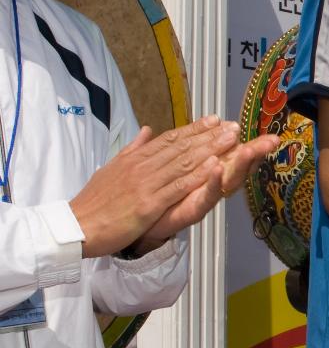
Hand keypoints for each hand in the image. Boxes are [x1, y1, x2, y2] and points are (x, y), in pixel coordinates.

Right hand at [71, 117, 243, 257]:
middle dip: (209, 135)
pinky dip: (197, 175)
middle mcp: (142, 166)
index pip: (169, 139)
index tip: (214, 120)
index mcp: (135, 158)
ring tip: (231, 139)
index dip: (194, 128)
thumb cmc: (94, 202)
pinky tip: (214, 166)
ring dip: (210, 149)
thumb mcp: (111, 168)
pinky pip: (177, 187)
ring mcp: (145, 184)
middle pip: (181, 147)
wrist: (76, 227)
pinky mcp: (148, 204)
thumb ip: (133, 149)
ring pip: (183, 163)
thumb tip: (147, 131)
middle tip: (233, 126)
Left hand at [137, 131, 279, 246]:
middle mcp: (211, 181)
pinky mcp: (195, 209)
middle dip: (255, 151)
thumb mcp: (173, 159)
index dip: (245, 141)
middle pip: (237, 164)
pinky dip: (213, 181)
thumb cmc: (159, 190)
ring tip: (249, 150)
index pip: (231, 151)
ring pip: (227, 179)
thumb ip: (188, 140)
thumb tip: (210, 121)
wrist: (139, 219)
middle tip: (272, 140)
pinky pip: (206, 195)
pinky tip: (218, 167)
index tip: (264, 132)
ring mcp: (205, 195)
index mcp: (208, 167)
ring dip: (239, 164)